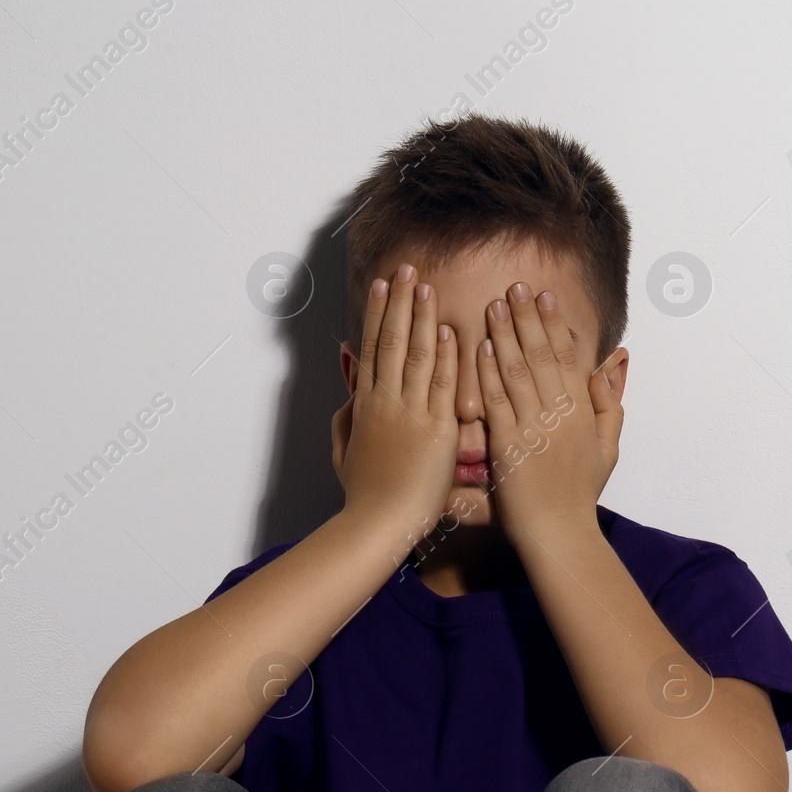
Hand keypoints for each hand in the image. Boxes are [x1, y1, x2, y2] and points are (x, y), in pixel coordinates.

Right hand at [332, 264, 458, 538]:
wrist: (379, 523)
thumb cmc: (365, 496)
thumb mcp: (345, 453)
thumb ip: (346, 421)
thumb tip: (349, 397)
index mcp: (365, 405)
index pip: (371, 348)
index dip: (376, 313)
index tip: (381, 286)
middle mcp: (385, 402)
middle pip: (390, 340)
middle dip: (398, 301)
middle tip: (405, 268)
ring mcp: (409, 413)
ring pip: (414, 354)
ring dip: (420, 315)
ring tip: (424, 283)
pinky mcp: (435, 430)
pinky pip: (439, 384)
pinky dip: (443, 355)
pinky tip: (447, 327)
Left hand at [476, 281, 621, 546]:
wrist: (559, 534)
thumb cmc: (580, 494)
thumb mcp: (608, 448)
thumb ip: (611, 404)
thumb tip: (613, 363)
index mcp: (583, 413)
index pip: (568, 358)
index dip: (554, 325)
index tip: (544, 298)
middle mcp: (560, 415)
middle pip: (542, 356)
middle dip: (527, 318)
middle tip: (514, 287)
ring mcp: (534, 428)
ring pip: (519, 372)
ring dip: (506, 335)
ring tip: (495, 305)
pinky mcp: (508, 446)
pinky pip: (498, 402)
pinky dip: (489, 373)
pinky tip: (482, 347)